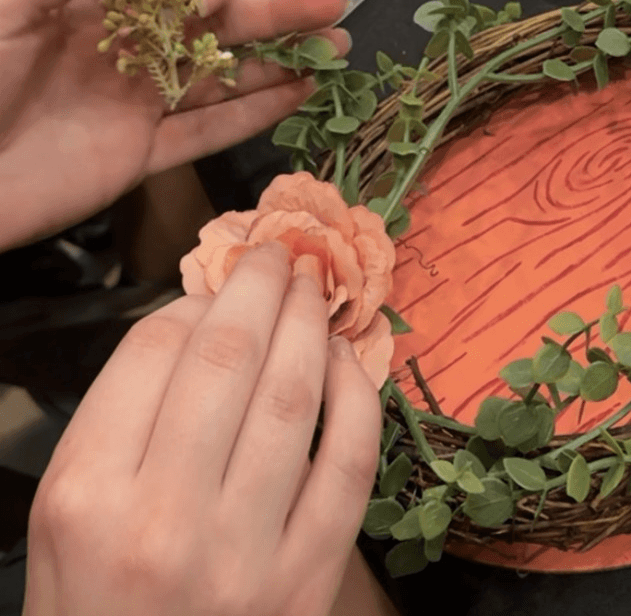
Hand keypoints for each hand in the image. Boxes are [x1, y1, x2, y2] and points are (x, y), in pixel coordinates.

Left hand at [0, 0, 349, 248]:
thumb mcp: (5, 2)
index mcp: (94, 3)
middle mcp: (127, 48)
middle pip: (217, 25)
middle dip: (277, 11)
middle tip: (334, 1)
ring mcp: (140, 104)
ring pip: (226, 77)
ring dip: (283, 60)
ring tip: (338, 45)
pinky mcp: (144, 156)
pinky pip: (210, 131)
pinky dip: (258, 114)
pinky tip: (300, 93)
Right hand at [23, 243, 381, 615]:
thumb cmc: (95, 607)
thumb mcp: (66, 518)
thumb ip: (120, 421)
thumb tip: (197, 322)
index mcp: (86, 497)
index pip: (151, 356)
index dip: (193, 303)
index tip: (217, 283)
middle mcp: (163, 521)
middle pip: (227, 361)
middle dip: (260, 289)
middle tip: (279, 255)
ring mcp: (245, 553)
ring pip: (295, 399)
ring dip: (312, 328)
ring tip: (315, 290)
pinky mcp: (308, 578)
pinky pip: (349, 465)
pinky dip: (359, 399)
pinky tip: (351, 361)